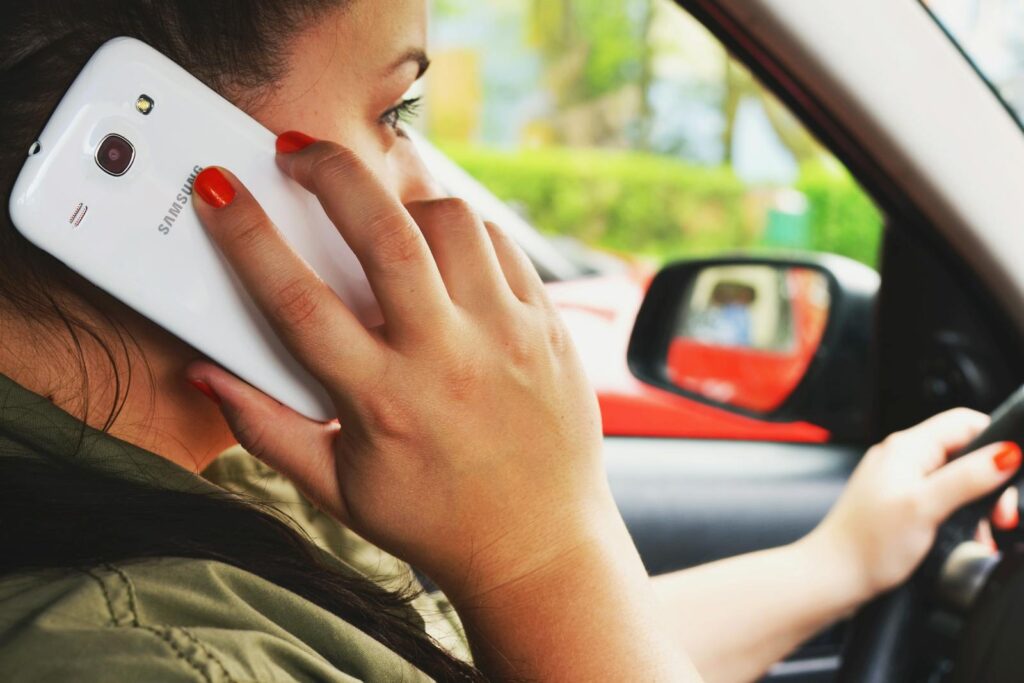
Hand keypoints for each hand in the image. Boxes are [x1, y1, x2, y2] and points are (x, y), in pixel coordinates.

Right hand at [185, 140, 610, 602]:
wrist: (539, 545)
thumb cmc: (434, 520)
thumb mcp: (337, 488)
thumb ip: (266, 429)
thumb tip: (208, 375)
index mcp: (383, 402)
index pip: (297, 300)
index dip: (245, 234)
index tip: (217, 189)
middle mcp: (447, 359)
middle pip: (384, 234)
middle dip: (330, 173)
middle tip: (298, 151)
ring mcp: (505, 336)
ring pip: (451, 222)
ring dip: (403, 200)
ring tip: (378, 212)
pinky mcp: (547, 326)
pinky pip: (501, 244)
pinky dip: (461, 229)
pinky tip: (439, 246)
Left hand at [807, 409, 1020, 601]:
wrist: (833, 576)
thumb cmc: (867, 544)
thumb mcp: (925, 506)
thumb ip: (967, 478)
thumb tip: (1007, 452)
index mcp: (906, 448)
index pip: (964, 422)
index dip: (995, 440)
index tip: (1012, 472)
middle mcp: (901, 458)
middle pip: (964, 453)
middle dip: (990, 483)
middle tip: (1000, 515)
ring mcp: (898, 481)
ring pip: (955, 480)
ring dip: (976, 505)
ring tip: (982, 532)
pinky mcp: (898, 505)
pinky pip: (941, 500)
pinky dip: (958, 517)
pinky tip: (963, 539)